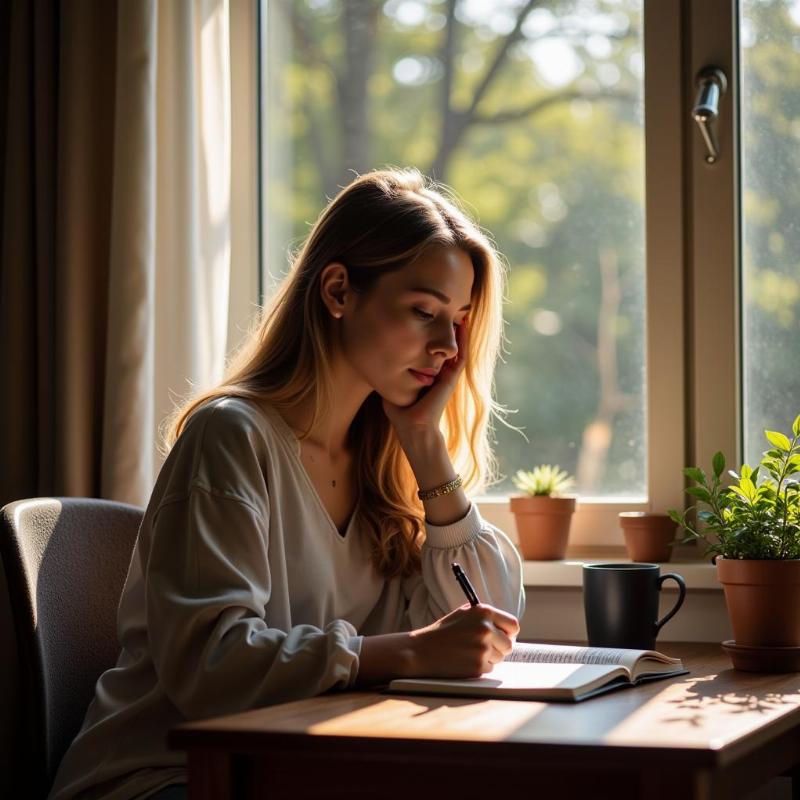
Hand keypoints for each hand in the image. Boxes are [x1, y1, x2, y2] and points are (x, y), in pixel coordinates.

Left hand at [382, 320, 468, 439]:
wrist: (412, 427)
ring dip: (459, 331)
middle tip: (448, 308)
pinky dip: (464, 340)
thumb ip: (391, 375)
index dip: (433, 335)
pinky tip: (464, 324)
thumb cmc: (400, 413)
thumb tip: (380, 362)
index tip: (429, 318)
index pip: (433, 351)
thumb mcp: (394, 387)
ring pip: (457, 348)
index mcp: (429, 376)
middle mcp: (440, 374)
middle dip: (448, 328)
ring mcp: (448, 376)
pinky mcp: (451, 379)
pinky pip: (461, 355)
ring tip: (460, 311)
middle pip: (446, 346)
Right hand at [408, 603, 519, 677]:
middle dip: (499, 648)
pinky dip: (479, 667)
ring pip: (499, 658)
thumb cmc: (443, 632)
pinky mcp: (478, 666)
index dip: (509, 633)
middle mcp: (486, 629)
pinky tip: (464, 661)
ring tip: (469, 652)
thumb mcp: (463, 614)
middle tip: (484, 648)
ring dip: (488, 658)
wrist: (422, 650)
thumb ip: (485, 617)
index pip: (513, 625)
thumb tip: (506, 627)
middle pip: (509, 645)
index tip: (504, 636)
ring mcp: (482, 648)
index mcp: (484, 612)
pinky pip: (489, 669)